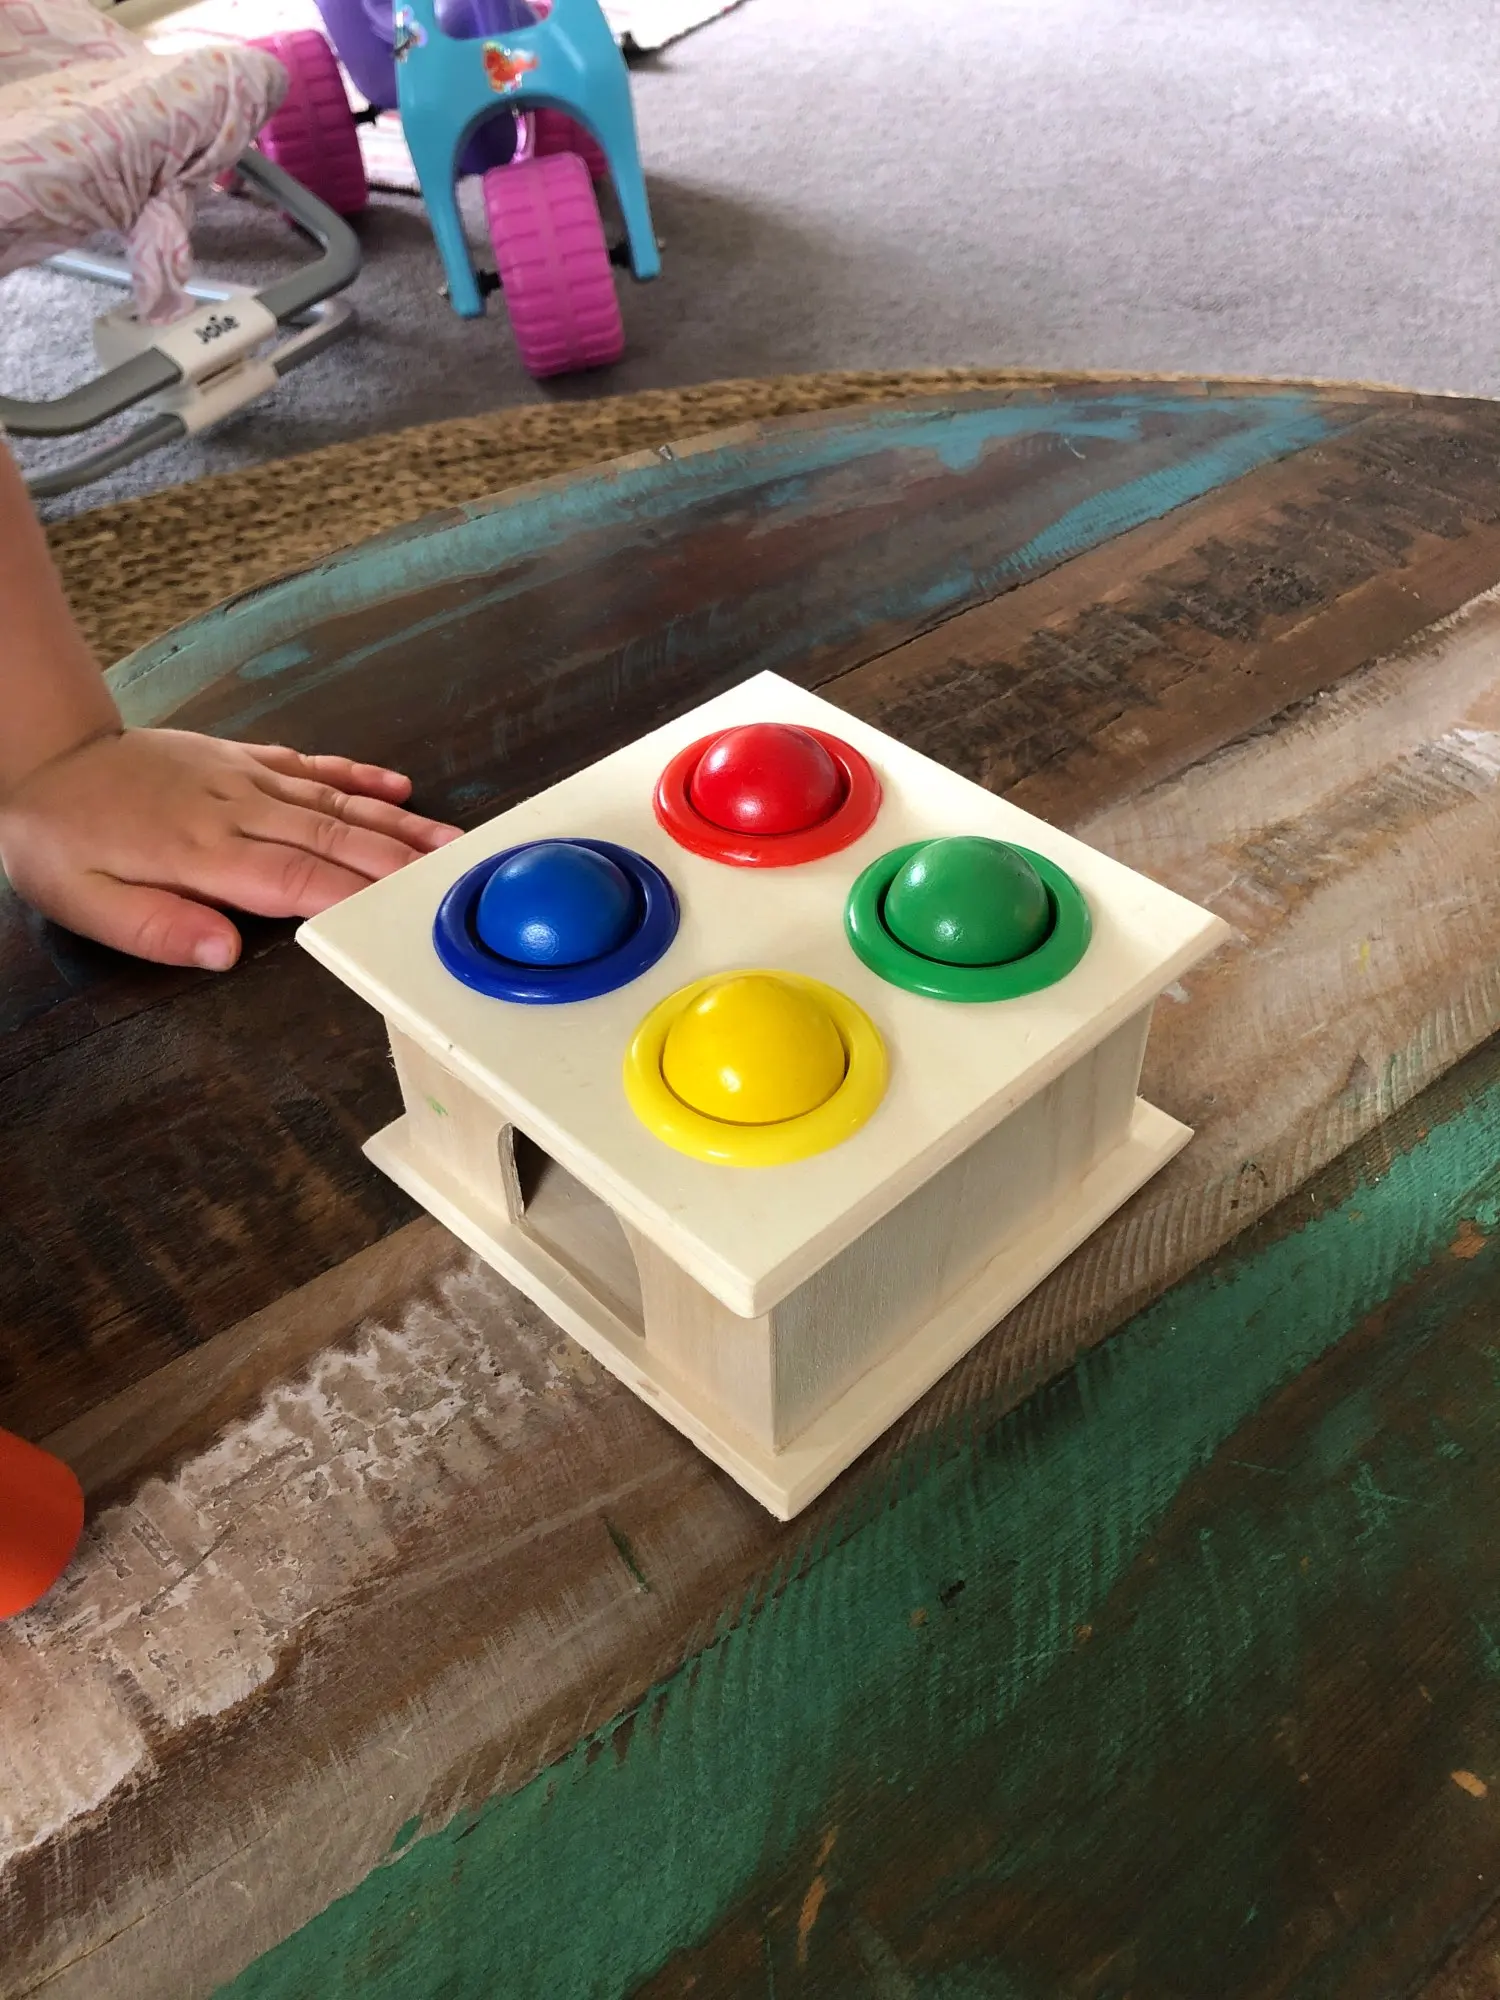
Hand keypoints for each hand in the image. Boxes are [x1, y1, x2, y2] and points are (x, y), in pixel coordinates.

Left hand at [0, 728, 461, 969]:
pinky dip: (358, 774)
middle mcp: (236, 810)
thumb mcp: (84, 900)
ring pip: (335, 800)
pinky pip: (311, 764)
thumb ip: (157, 927)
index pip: (297, 879)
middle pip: (334, 837)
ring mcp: (244, 778)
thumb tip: (226, 952)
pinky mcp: (241, 758)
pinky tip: (399, 783)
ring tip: (453, 842)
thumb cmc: (59, 838)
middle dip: (401, 862)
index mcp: (203, 853)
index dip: (355, 898)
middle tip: (459, 881)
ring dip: (398, 822)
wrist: (44, 756)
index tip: (407, 915)